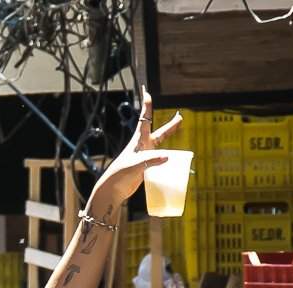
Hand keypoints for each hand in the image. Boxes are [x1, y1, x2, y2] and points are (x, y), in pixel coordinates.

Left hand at [86, 90, 181, 220]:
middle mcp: (143, 147)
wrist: (113, 189)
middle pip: (159, 133)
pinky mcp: (146, 168)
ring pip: (161, 147)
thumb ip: (151, 160)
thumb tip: (168, 156)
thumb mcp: (136, 165)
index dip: (147, 106)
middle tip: (180, 117)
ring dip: (170, 143)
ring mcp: (145, 157)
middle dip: (170, 126)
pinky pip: (160, 161)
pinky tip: (174, 161)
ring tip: (179, 143)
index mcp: (138, 141)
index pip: (144, 120)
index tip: (147, 92)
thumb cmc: (121, 174)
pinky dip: (168, 160)